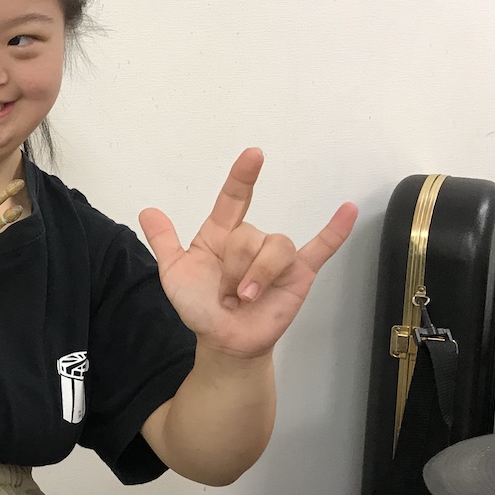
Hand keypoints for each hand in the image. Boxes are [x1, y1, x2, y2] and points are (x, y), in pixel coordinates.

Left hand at [138, 149, 356, 359]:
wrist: (223, 339)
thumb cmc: (200, 305)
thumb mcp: (174, 274)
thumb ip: (164, 242)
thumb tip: (147, 211)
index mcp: (221, 233)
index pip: (234, 197)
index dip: (243, 176)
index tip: (253, 155)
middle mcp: (251, 239)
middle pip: (249, 236)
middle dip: (233, 270)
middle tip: (225, 296)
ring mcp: (277, 256)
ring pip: (275, 247)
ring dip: (257, 276)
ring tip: (244, 299)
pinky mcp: (299, 274)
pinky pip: (321, 248)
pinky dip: (335, 231)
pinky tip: (348, 211)